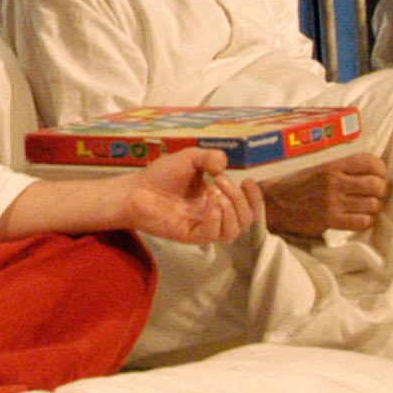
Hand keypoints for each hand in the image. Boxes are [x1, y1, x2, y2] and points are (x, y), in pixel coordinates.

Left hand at [119, 149, 261, 244]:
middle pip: (246, 220)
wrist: (137, 188)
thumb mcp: (190, 158)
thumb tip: (224, 165)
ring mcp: (203, 226)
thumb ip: (210, 157)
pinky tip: (209, 203)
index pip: (249, 207)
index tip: (247, 180)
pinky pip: (212, 235)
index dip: (255, 197)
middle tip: (220, 182)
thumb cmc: (162, 175)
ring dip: (231, 211)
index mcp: (219, 198)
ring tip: (215, 194)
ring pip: (233, 232)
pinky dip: (216, 219)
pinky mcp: (190, 235)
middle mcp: (214, 214)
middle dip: (241, 200)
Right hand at [259, 152, 389, 237]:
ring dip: (374, 208)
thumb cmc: (296, 185)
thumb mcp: (317, 168)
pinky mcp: (330, 220)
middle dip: (381, 191)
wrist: (273, 203)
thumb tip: (368, 170)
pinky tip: (360, 219)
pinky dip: (366, 221)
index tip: (379, 176)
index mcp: (332, 165)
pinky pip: (361, 222)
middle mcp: (334, 181)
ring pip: (372, 205)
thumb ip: (340, 167)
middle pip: (376, 185)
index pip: (370, 162)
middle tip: (376, 194)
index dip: (381, 170)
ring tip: (368, 208)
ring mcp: (333, 202)